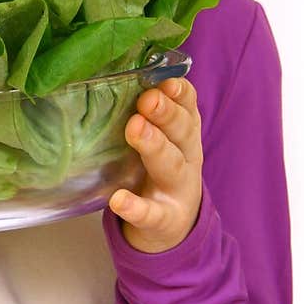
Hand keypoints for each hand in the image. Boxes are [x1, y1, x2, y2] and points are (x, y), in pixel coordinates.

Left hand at [108, 77, 203, 253]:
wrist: (172, 229)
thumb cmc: (158, 172)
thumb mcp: (163, 142)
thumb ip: (148, 115)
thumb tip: (115, 75)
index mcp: (185, 137)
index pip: (188, 109)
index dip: (180, 93)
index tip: (166, 80)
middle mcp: (187, 159)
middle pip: (182, 133)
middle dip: (167, 113)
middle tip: (148, 99)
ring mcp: (176, 191)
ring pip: (170, 166)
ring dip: (155, 145)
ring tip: (135, 129)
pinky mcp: (163, 221)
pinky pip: (150, 214)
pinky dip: (135, 207)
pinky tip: (118, 200)